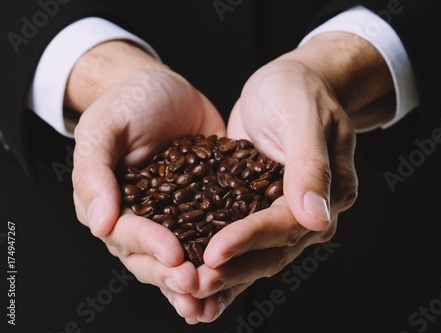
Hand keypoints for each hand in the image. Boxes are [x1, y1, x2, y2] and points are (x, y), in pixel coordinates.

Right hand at [69, 41, 224, 306]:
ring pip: (184, 259)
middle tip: (198, 283)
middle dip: (175, 276)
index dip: (149, 247)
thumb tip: (98, 223)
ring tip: (217, 295)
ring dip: (199, 281)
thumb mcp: (104, 127)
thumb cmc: (127, 103)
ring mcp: (176, 218)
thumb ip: (94, 172)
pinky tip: (241, 272)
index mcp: (113, 207)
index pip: (127, 235)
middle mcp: (144, 220)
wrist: (165, 89)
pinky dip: (223, 259)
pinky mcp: (207, 208)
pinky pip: (213, 237)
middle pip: (155, 259)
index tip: (173, 255)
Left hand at [177, 32, 395, 322]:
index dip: (251, 239)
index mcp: (329, 193)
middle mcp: (308, 213)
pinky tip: (192, 276)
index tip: (215, 251)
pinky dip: (219, 261)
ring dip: (222, 276)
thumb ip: (311, 166)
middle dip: (232, 270)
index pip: (287, 225)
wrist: (289, 84)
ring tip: (186, 294)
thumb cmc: (299, 91)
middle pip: (271, 251)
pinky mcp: (257, 209)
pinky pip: (239, 240)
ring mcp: (282, 214)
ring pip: (254, 255)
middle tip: (192, 285)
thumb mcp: (305, 118)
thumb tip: (316, 218)